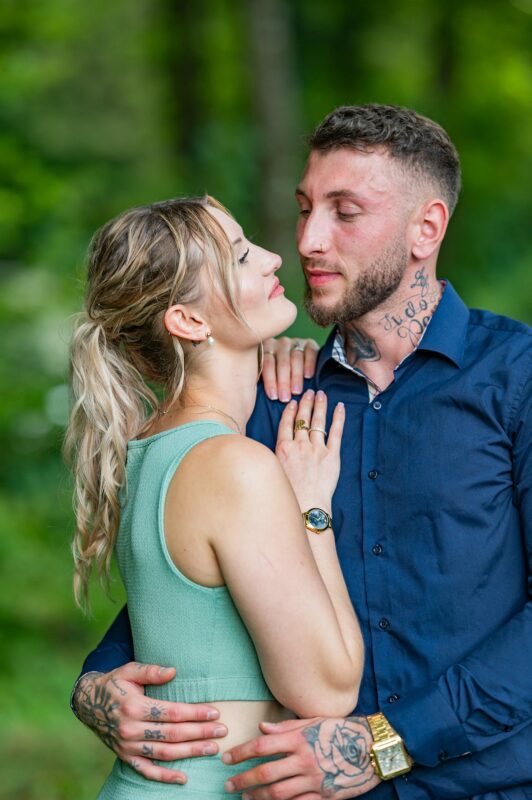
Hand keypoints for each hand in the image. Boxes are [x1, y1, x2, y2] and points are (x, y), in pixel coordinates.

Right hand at [73, 662, 226, 783]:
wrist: (88, 703)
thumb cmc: (114, 683)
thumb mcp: (129, 670)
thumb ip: (151, 671)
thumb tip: (173, 671)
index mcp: (134, 707)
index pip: (172, 713)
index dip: (195, 713)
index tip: (214, 713)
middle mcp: (131, 729)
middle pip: (172, 734)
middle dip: (200, 733)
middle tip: (222, 731)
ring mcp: (128, 747)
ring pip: (164, 753)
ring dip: (190, 752)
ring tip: (212, 749)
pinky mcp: (125, 757)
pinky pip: (146, 771)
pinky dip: (165, 777)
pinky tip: (184, 778)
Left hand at [222, 716, 379, 798]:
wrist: (371, 748)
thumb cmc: (340, 731)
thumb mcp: (313, 722)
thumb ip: (286, 727)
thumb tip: (261, 727)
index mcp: (299, 739)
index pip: (262, 746)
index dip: (241, 753)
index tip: (226, 759)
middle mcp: (304, 760)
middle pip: (266, 773)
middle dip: (243, 780)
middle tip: (228, 785)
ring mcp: (314, 780)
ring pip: (278, 793)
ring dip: (258, 797)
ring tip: (245, 797)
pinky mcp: (324, 796)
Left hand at [262, 337, 318, 400]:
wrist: (300, 369)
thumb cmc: (278, 378)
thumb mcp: (268, 376)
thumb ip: (261, 379)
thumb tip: (254, 394)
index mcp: (266, 349)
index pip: (267, 364)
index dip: (270, 381)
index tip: (273, 397)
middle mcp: (280, 343)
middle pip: (282, 362)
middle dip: (283, 382)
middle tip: (285, 398)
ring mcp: (295, 342)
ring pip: (296, 358)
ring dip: (296, 376)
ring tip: (296, 392)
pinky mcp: (309, 343)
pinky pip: (310, 351)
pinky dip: (309, 364)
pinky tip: (308, 376)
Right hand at [276, 390, 343, 511]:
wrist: (306, 506)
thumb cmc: (289, 494)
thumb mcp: (274, 471)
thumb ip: (276, 456)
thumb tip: (277, 447)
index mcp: (283, 448)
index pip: (287, 423)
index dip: (291, 410)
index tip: (294, 402)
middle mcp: (299, 444)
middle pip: (303, 418)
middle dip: (306, 403)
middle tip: (309, 392)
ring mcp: (316, 448)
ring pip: (318, 421)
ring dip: (320, 406)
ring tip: (321, 395)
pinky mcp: (332, 455)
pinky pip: (336, 432)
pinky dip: (338, 418)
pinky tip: (339, 407)